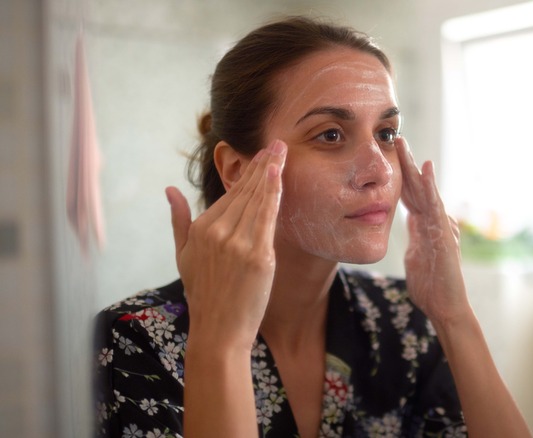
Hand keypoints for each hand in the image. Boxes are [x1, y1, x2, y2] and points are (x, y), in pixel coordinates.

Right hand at [166, 140, 286, 350]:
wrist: (218, 331)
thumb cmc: (204, 295)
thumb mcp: (183, 255)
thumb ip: (179, 220)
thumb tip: (169, 190)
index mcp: (201, 229)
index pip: (231, 195)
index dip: (249, 174)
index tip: (262, 156)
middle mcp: (218, 232)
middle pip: (245, 192)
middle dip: (262, 165)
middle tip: (277, 143)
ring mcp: (238, 243)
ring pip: (257, 200)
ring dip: (271, 173)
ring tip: (282, 152)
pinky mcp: (258, 255)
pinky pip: (268, 218)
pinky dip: (274, 195)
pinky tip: (280, 177)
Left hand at [395, 137, 467, 324]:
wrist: (445, 306)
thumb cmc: (431, 285)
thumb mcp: (416, 255)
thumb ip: (414, 237)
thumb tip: (410, 222)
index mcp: (424, 225)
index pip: (410, 194)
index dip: (401, 175)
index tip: (391, 154)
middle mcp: (434, 220)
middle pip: (417, 186)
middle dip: (406, 163)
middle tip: (396, 138)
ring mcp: (441, 225)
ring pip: (426, 190)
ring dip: (415, 167)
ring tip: (406, 145)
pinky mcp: (444, 234)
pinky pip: (436, 206)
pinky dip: (430, 187)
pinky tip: (425, 170)